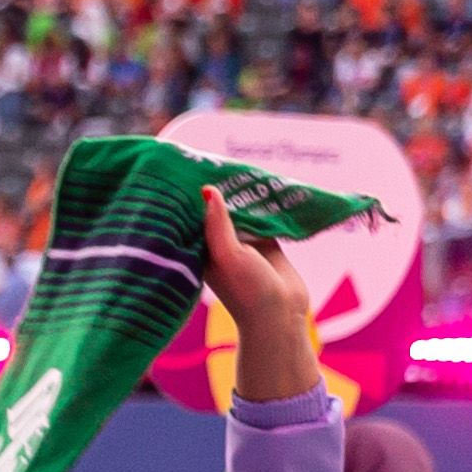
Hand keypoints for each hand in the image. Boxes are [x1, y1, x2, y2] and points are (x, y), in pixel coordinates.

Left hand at [200, 183, 319, 403]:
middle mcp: (219, 245)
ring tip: (244, 165)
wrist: (281, 314)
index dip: (191, 194)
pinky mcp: (266, 242)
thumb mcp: (228, 254)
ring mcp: (243, 243)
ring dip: (247, 194)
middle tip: (219, 157)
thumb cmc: (247, 289)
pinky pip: (266, 216)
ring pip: (243, 211)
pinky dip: (268, 204)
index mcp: (201, 250)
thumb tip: (208, 190)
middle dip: (220, 190)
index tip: (189, 166)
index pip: (193, 215)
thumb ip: (218, 224)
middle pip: (218, 210)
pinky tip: (269, 183)